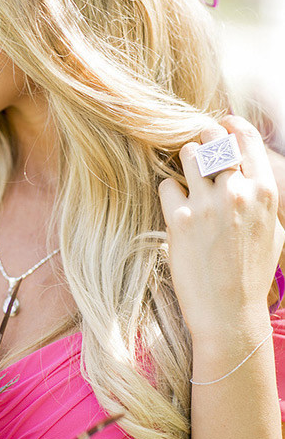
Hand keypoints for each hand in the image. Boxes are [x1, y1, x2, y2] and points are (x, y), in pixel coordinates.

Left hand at [158, 115, 283, 339]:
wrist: (228, 313)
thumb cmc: (250, 272)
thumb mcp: (272, 229)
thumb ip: (260, 194)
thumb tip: (246, 165)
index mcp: (264, 192)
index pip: (244, 138)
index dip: (228, 126)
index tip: (219, 126)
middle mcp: (237, 192)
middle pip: (212, 140)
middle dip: (203, 141)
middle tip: (197, 154)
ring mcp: (208, 204)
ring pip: (186, 155)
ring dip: (183, 163)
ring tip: (186, 181)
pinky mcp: (180, 219)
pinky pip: (166, 185)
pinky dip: (169, 194)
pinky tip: (176, 210)